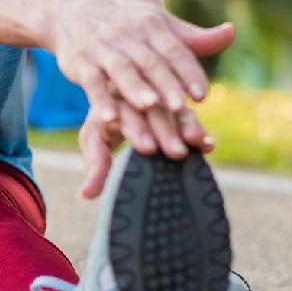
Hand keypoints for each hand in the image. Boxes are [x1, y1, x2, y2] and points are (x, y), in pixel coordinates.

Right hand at [47, 0, 232, 119]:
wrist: (70, 11)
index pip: (174, 49)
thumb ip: (192, 38)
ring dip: (135, 89)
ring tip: (150, 107)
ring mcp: (102, 48)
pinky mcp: (80, 63)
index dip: (188, 71)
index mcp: (150, 26)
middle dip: (165, 84)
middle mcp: (127, 35)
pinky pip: (91, 82)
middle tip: (180, 108)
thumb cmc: (124, 23)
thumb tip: (231, 33)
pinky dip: (100, 99)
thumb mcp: (157, 23)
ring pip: (122, 70)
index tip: (203, 94)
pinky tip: (109, 118)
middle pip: (150, 62)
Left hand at [76, 100, 213, 198]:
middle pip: (150, 111)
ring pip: (172, 110)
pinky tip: (207, 144)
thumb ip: (95, 167)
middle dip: (164, 131)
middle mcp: (133, 95)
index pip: (122, 114)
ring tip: (195, 142)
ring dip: (185, 126)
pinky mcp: (174, 102)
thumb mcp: (95, 142)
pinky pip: (188, 113)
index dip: (135, 130)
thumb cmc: (104, 126)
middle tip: (175, 152)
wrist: (118, 96)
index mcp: (109, 102)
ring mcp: (156, 96)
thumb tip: (84, 195)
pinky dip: (197, 128)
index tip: (147, 147)